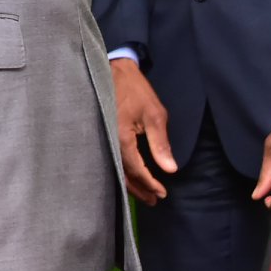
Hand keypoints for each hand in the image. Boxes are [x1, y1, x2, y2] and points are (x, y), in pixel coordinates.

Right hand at [111, 57, 176, 203]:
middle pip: (123, 174)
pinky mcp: (99, 133)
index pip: (137, 170)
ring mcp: (101, 137)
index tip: (162, 194)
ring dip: (130, 183)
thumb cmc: (135, 90)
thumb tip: (170, 169)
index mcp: (121, 137)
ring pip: (115, 168)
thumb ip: (160, 143)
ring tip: (144, 193)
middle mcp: (108, 141)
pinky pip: (110, 158)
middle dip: (139, 189)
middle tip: (154, 200)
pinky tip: (128, 175)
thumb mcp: (154, 114)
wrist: (112, 69)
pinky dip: (121, 170)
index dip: (150, 184)